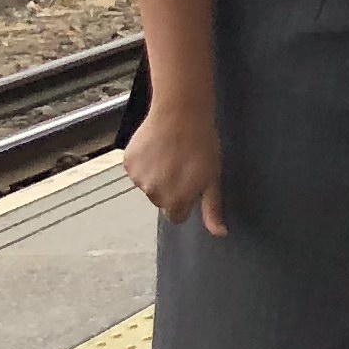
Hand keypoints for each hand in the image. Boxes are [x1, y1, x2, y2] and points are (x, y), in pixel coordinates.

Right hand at [123, 98, 228, 234]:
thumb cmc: (202, 145)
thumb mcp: (213, 178)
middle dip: (171, 188)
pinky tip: (156, 146)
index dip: (186, 201)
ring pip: (148, 184)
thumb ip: (212, 208)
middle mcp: (153, 194)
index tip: (191, 184)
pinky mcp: (128, 163)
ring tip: (170, 152)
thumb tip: (220, 234)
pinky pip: (136, 169)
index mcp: (175, 201)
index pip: (177, 215)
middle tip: (182, 164)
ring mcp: (137, 179)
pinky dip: (144, 162)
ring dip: (156, 174)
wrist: (180, 114)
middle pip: (162, 200)